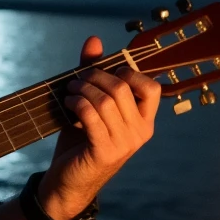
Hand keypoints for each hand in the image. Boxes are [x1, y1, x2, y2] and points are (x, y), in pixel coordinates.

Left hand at [39, 36, 160, 219]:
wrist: (68, 180)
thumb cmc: (81, 140)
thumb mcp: (90, 105)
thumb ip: (94, 74)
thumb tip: (93, 39)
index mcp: (144, 120)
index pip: (152, 87)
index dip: (128, 72)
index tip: (104, 72)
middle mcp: (141, 132)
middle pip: (122, 88)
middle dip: (94, 76)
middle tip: (76, 79)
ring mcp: (125, 144)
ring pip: (105, 100)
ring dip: (81, 89)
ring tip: (68, 91)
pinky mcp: (105, 151)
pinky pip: (91, 115)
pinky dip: (76, 103)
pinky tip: (67, 103)